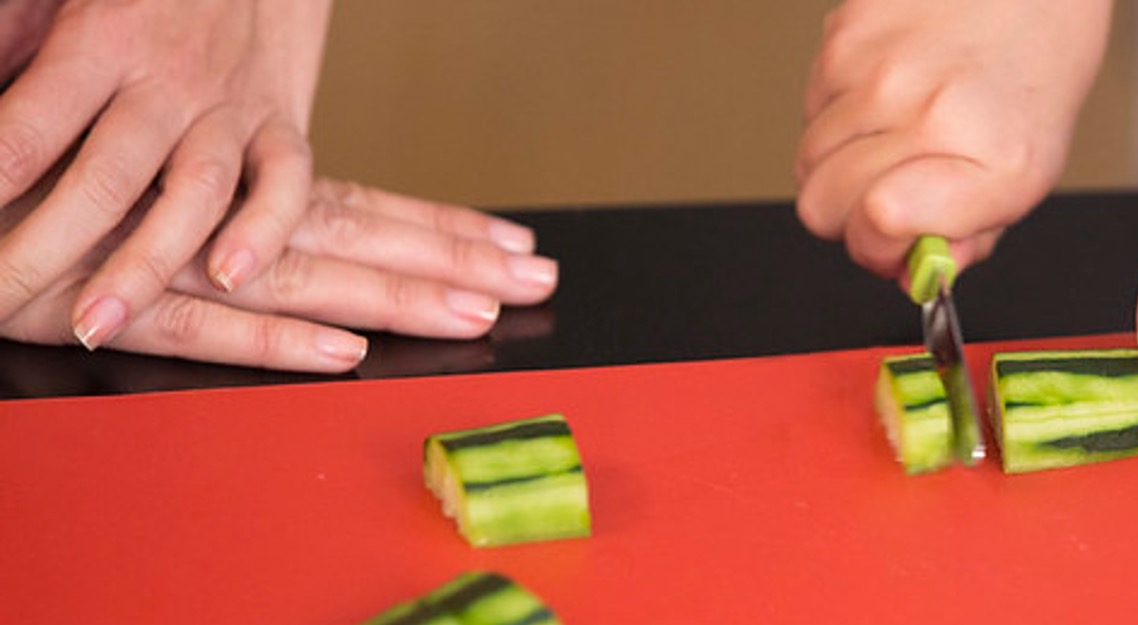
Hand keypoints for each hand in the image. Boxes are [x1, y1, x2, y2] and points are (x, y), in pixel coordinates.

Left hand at [0, 0, 332, 350]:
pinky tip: (229, 277)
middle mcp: (169, 80)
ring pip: (193, 196)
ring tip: (95, 323)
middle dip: (40, 253)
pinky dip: (264, 232)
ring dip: (143, 267)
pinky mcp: (283, 124)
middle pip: (103, 180)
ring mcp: (232, 107)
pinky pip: (287, 185)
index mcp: (101, 41)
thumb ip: (17, 47)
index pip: (28, 132)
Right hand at [0, 177, 558, 372]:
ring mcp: (151, 256)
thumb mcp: (134, 173)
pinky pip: (195, 323)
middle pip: (350, 239)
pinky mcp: (90, 300)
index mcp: (217, 186)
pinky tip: (342, 354)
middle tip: (532, 279)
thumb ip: (215, 198)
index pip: (350, 205)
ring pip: (296, 277)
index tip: (509, 241)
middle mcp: (203, 215)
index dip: (433, 224)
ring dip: (388, 298)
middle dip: (447, 261)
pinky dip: (270, 338)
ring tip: (471, 315)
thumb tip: (291, 230)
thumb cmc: (23, 171)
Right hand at [795, 0, 1110, 285]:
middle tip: (886, 195)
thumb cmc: (1033, 76)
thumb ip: (969, 237)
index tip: (892, 243)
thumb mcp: (1027, 175)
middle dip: (846, 216)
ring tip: (892, 133)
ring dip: (839, 160)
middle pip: (821, 204)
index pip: (878, 225)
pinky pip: (810, 103)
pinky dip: (838, 110)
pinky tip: (886, 90)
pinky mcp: (847, 32)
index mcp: (994, 161)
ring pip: (807, 158)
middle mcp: (932, 111)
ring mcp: (881, 68)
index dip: (874, 248)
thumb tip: (909, 274)